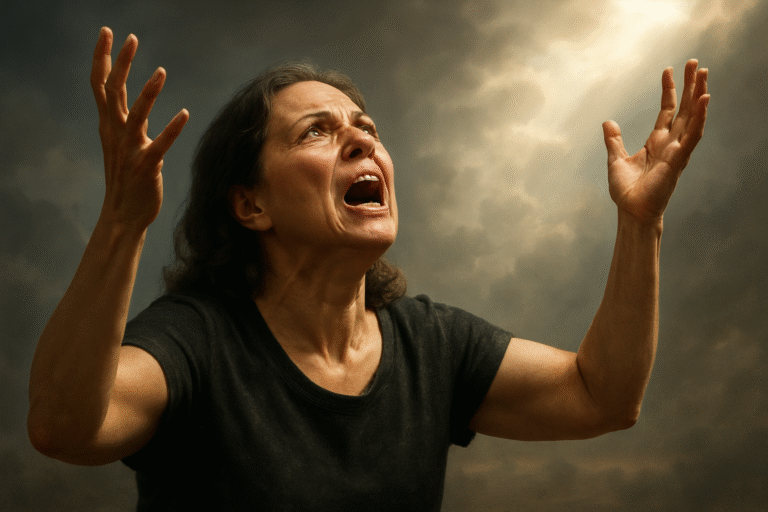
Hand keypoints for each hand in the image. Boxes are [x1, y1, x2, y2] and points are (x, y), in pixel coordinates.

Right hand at [91, 27, 188, 230]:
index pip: (101, 85)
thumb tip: (136, 106)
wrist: (123, 214)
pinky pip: (159, 145)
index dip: (102, 58)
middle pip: (113, 91)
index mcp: (109, 125)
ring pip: (135, 115)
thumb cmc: (127, 178)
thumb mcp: (123, 144)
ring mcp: (129, 150)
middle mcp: (115, 133)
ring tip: (161, 72)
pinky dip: (171, 129)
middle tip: (130, 38)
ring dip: (148, 93)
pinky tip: (185, 114)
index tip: (107, 32)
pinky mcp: (145, 166)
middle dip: (120, 63)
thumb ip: (128, 123)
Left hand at [603, 59, 708, 223]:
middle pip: (684, 109)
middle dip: (691, 86)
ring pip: (692, 117)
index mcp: (657, 142)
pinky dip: (698, 118)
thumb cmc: (627, 191)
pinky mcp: (679, 160)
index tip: (669, 70)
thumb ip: (614, 141)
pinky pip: (692, 136)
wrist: (632, 211)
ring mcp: (677, 151)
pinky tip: (704, 101)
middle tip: (697, 63)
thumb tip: (608, 122)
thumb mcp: (615, 160)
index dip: (669, 91)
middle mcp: (670, 144)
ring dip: (699, 95)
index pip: (667, 111)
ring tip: (704, 74)